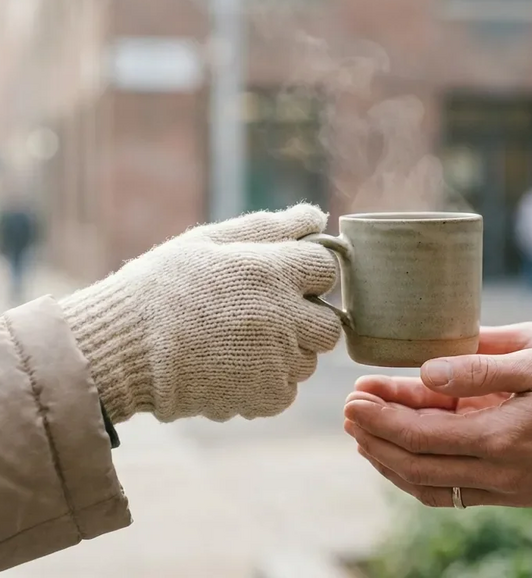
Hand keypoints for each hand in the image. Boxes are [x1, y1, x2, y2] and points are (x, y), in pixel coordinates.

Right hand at [61, 204, 341, 422]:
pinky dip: (267, 382)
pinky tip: (232, 368)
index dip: (306, 272)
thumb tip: (317, 215)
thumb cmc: (161, 287)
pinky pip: (287, 388)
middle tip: (265, 317)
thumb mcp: (210, 242)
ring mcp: (280, 360)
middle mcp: (286, 316)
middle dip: (306, 318)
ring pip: (309, 358)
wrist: (122, 349)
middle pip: (330, 321)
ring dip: (287, 352)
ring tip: (238, 344)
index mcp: (273, 271)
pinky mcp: (268, 397)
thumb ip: (270, 228)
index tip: (279, 278)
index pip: (327, 267)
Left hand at [344, 334, 531, 508]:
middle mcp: (500, 473)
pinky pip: (454, 493)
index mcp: (503, 437)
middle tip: (349, 414)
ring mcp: (508, 488)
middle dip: (376, 440)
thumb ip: (481, 367)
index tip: (354, 396)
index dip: (381, 418)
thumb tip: (427, 371)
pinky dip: (421, 476)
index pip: (421, 435)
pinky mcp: (516, 491)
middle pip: (416, 466)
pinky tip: (407, 457)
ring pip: (431, 486)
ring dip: (392, 462)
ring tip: (365, 436)